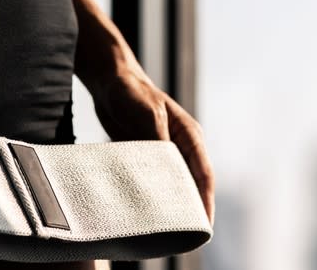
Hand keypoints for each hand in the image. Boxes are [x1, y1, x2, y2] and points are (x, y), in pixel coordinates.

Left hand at [90, 62, 215, 226]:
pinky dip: (150, 195)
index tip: (204, 225)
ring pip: (171, 184)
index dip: (206, 201)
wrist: (110, 79)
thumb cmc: (132, 91)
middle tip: (186, 236)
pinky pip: (151, 180)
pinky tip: (142, 211)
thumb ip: (158, 140)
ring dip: (170, 205)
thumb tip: (165, 170)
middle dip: (190, 209)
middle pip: (190, 184)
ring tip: (165, 230)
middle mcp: (181, 146)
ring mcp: (163, 151)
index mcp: (190, 136)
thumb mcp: (147, 114)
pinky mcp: (145, 154)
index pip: (204, 175)